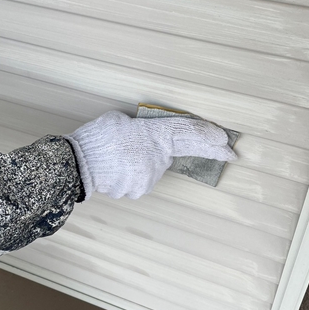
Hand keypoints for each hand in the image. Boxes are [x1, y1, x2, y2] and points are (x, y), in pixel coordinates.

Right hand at [66, 110, 235, 199]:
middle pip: (187, 150)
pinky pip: (140, 180)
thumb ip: (141, 128)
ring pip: (154, 168)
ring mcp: (149, 176)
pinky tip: (116, 168)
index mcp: (155, 135)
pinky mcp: (138, 189)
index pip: (189, 133)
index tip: (226, 140)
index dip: (210, 135)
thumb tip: (145, 137)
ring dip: (144, 162)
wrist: (78, 163)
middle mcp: (158, 157)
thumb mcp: (121, 120)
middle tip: (230, 154)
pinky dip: (132, 175)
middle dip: (212, 151)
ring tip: (121, 156)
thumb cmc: (98, 136)